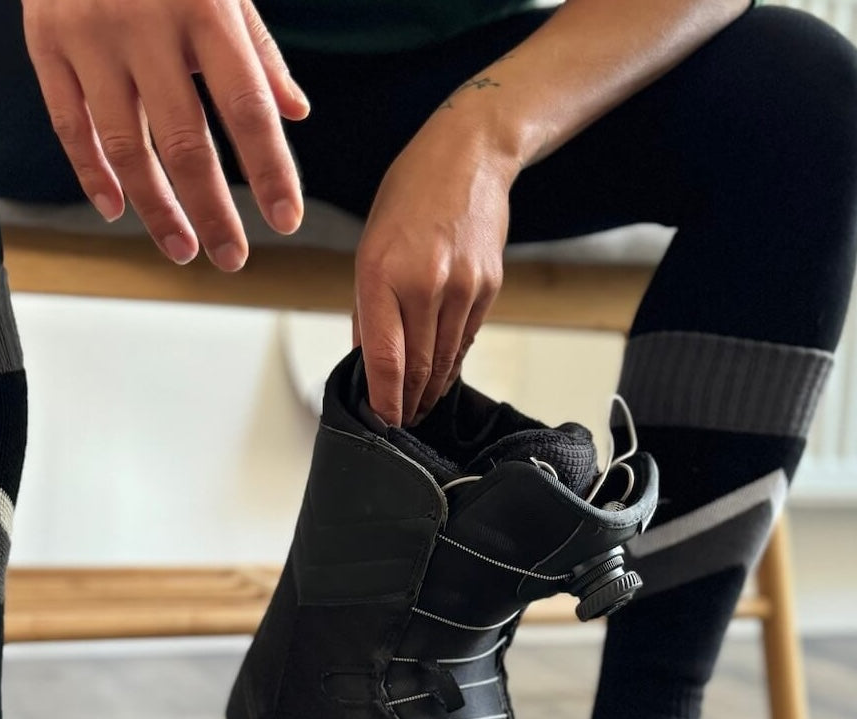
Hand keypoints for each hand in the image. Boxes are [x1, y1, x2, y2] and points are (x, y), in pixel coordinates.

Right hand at [23, 0, 307, 270]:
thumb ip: (259, 51)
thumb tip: (295, 113)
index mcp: (206, 10)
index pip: (248, 108)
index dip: (270, 170)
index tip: (286, 221)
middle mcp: (146, 26)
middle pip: (186, 142)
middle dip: (213, 211)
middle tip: (232, 259)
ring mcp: (91, 36)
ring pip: (125, 145)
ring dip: (156, 208)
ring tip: (183, 249)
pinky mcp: (46, 42)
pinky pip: (68, 124)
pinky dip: (92, 174)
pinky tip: (116, 210)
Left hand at [354, 120, 517, 425]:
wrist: (469, 158)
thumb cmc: (411, 196)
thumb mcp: (371, 246)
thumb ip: (369, 308)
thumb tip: (368, 358)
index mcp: (383, 272)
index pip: (385, 357)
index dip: (384, 399)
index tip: (382, 422)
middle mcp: (425, 283)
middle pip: (418, 367)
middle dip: (408, 402)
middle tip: (400, 423)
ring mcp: (462, 287)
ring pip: (446, 360)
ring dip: (431, 389)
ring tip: (420, 406)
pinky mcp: (488, 288)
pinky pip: (467, 338)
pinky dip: (452, 361)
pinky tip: (442, 373)